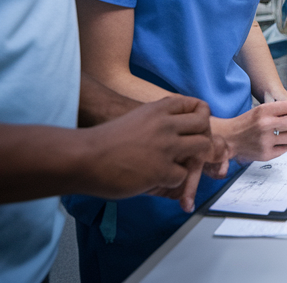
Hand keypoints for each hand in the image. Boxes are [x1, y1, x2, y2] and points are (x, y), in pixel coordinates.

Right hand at [77, 95, 219, 212]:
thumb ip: (156, 122)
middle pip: (204, 123)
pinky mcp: (161, 169)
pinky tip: (157, 180)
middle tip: (195, 150)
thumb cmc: (103, 142)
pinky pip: (182, 175)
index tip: (197, 127)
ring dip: (193, 159)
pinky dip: (173, 181)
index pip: (194, 104)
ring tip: (178, 167)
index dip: (200, 116)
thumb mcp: (134, 119)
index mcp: (157, 109)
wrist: (83, 157)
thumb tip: (175, 131)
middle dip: (203, 136)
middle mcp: (165, 124)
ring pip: (202, 147)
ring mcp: (166, 146)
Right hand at [213, 99, 286, 163]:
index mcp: (264, 111)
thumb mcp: (259, 109)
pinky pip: (286, 148)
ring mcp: (266, 141)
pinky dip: (283, 145)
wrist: (227, 138)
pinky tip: (275, 142)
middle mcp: (266, 125)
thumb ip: (278, 109)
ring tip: (283, 133)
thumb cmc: (243, 124)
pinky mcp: (266, 154)